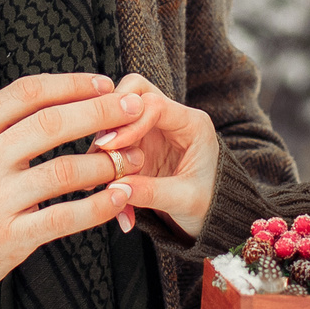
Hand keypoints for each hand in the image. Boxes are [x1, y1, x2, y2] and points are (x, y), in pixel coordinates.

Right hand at [0, 73, 145, 299]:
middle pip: (51, 124)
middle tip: (134, 108)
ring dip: (107, 162)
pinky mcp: (8, 238)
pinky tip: (119, 196)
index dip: (70, 84)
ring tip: (133, 158)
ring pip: (64, 171)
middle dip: (101, 113)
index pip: (27, 93)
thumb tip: (53, 96)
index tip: (102, 83)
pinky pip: (63, 218)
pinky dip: (97, 206)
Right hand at [88, 72, 218, 237]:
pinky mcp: (137, 144)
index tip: (110, 146)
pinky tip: (108, 191)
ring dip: (104, 145)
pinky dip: (106, 164)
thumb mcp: (185, 201)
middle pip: (134, 92)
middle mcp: (171, 119)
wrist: (209, 216)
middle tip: (100, 149)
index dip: (129, 122)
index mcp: (192, 124)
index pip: (155, 104)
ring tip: (100, 178)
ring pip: (117, 115)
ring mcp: (152, 129)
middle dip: (112, 118)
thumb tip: (117, 189)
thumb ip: (152, 192)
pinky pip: (113, 143)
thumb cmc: (207, 204)